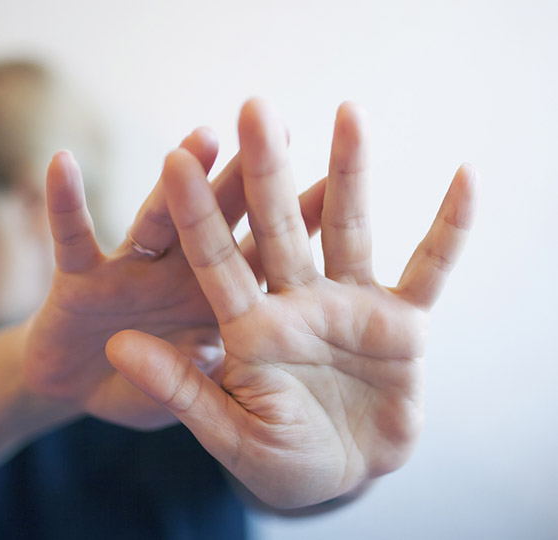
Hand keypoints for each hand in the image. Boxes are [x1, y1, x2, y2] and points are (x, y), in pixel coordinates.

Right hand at [22, 126, 327, 428]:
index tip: (334, 180)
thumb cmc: (140, 388)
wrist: (75, 392)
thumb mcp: (181, 394)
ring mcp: (130, 270)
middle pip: (217, 221)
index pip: (260, 255)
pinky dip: (64, 204)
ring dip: (177, 181)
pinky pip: (72, 237)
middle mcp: (178, 274)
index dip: (294, 222)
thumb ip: (198, 379)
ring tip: (203, 139)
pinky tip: (61, 163)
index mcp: (213, 301)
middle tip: (278, 128)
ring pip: (156, 219)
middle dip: (245, 178)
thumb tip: (214, 350)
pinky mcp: (79, 277)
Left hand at [107, 99, 476, 506]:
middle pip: (277, 227)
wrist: (344, 476)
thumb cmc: (280, 461)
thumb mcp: (228, 431)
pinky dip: (450, 228)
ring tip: (349, 112)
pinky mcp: (401, 321)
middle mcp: (295, 302)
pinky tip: (466, 178)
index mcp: (248, 327)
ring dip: (350, 173)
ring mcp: (349, 305)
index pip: (215, 260)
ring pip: (348, 228)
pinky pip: (430, 267)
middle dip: (267, 171)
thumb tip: (117, 346)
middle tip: (255, 107)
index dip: (196, 213)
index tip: (175, 159)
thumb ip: (179, 388)